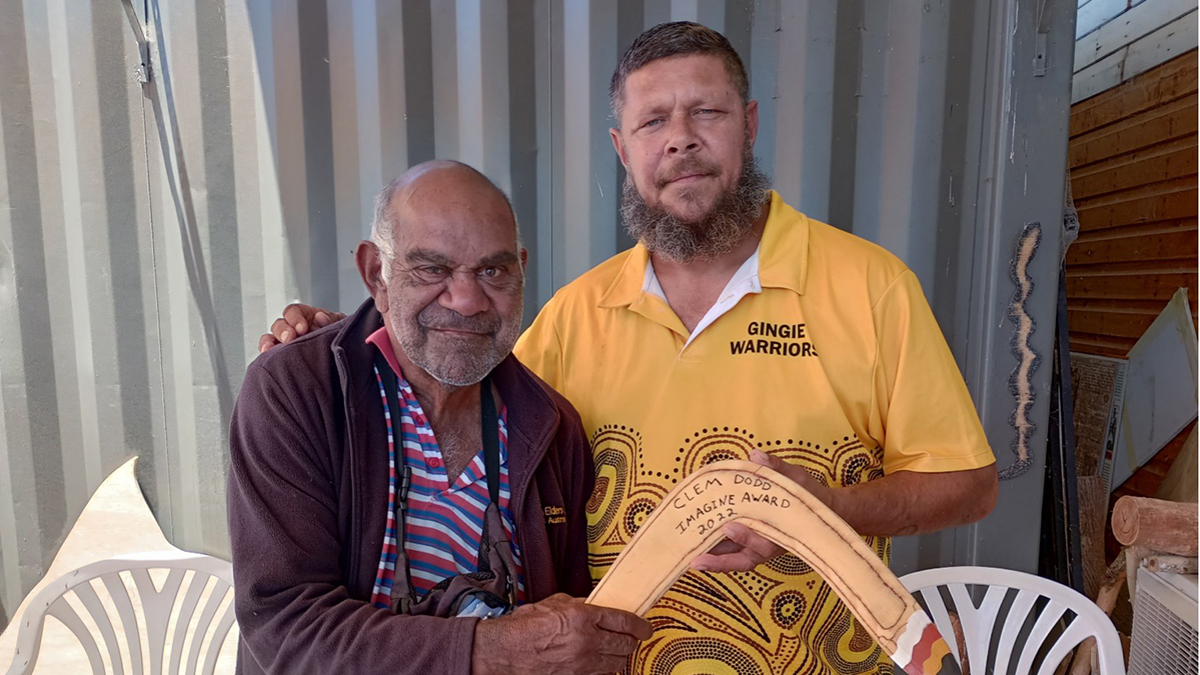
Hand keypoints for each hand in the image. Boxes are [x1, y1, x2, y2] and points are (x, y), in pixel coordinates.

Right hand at [257, 304, 345, 352]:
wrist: (342, 358)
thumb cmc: (338, 337)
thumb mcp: (339, 325)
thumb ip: (332, 319)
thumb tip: (320, 317)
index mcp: (305, 317)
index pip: (293, 312)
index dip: (295, 318)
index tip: (302, 327)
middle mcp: (292, 328)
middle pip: (279, 324)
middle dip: (283, 331)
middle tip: (290, 338)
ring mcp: (286, 343)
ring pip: (270, 338)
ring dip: (269, 342)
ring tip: (270, 349)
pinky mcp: (283, 357)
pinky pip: (270, 354)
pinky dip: (266, 354)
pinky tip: (267, 357)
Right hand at [471, 593, 651, 674]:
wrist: (506, 652)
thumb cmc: (526, 626)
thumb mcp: (555, 603)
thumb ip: (580, 603)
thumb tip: (596, 603)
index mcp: (582, 617)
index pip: (623, 620)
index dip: (640, 625)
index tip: (645, 627)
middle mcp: (587, 641)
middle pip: (625, 644)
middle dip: (632, 640)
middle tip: (632, 637)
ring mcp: (583, 664)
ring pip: (617, 662)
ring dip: (621, 655)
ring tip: (617, 649)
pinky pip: (601, 674)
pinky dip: (605, 668)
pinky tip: (600, 662)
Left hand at [689, 451, 835, 573]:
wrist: (821, 511)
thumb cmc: (808, 495)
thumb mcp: (798, 478)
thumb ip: (777, 468)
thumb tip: (755, 455)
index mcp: (783, 533)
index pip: (763, 541)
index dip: (747, 537)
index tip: (729, 527)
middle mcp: (768, 546)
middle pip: (742, 559)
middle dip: (718, 561)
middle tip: (695, 559)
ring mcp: (757, 548)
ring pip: (732, 558)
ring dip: (711, 559)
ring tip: (686, 555)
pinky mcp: (748, 545)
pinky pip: (729, 552)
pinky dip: (713, 550)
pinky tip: (692, 540)